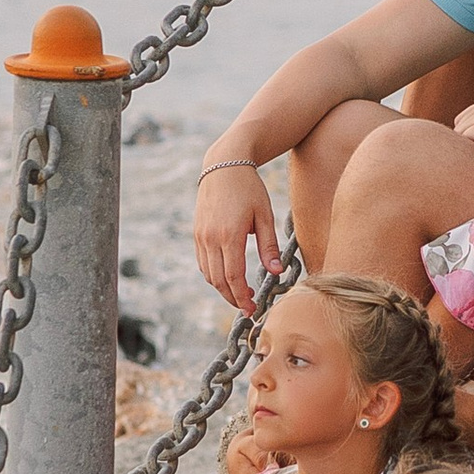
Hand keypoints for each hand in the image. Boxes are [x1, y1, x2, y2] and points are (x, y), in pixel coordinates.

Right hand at [195, 163, 281, 311]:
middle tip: (247, 308)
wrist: (224, 165)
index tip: (252, 309)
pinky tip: (228, 276)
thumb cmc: (249, 188)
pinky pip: (203, 262)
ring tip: (240, 294)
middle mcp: (210, 238)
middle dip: (232, 298)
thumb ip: (269, 246)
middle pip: (218, 280)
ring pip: (208, 274)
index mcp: (229, 235)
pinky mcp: (197, 233)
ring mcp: (200, 236)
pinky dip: (214, 275)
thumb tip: (276, 272)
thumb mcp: (264, 215)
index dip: (241, 297)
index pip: (233, 277)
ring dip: (222, 288)